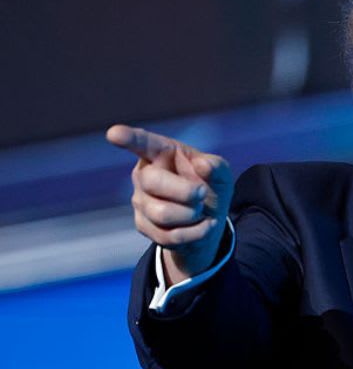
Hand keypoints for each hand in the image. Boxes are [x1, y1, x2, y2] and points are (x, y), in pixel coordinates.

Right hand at [107, 125, 232, 285]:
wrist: (209, 222)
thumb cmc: (210, 188)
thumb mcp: (221, 175)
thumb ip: (216, 166)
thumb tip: (203, 165)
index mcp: (162, 153)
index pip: (143, 143)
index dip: (129, 138)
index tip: (114, 133)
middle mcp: (144, 174)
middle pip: (152, 181)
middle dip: (185, 192)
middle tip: (202, 194)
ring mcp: (140, 200)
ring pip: (161, 213)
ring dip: (192, 215)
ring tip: (201, 211)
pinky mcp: (143, 225)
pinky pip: (168, 235)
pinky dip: (194, 233)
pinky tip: (201, 226)